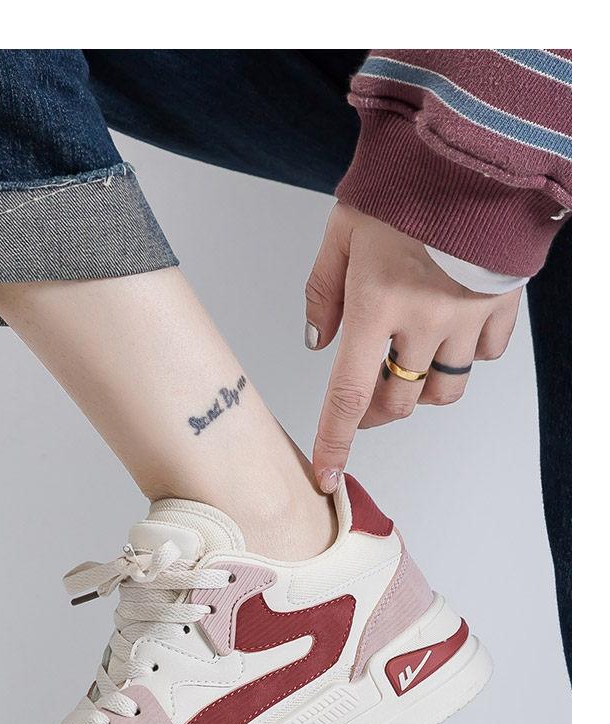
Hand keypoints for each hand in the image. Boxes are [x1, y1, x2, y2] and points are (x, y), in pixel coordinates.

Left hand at [305, 203, 522, 492]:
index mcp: (376, 302)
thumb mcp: (342, 231)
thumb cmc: (401, 186)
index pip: (350, 392)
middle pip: (399, 400)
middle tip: (367, 401)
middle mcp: (423, 318)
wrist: (472, 153)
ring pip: (443, 389)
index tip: (328, 474)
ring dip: (421, 391)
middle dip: (377, 412)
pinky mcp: (502, 306)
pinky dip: (466, 357)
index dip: (337, 440)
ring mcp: (467, 316)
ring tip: (409, 366)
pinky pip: (485, 357)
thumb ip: (323, 292)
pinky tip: (452, 334)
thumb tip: (318, 345)